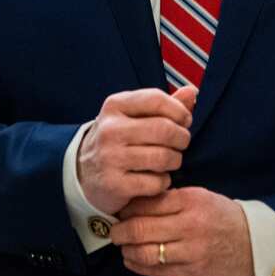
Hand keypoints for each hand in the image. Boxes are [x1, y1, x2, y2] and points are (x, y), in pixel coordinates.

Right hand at [77, 86, 196, 214]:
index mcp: (115, 106)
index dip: (179, 111)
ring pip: (163, 157)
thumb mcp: (132, 116)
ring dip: (175, 161)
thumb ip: (162, 105)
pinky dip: (163, 182)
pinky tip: (157, 179)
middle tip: (181, 144)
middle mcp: (110, 129)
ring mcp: (111, 157)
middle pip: (164, 129)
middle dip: (182, 138)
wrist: (82, 173)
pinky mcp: (115, 184)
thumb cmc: (117, 140)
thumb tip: (192, 91)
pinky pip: (156, 182)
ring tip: (170, 160)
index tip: (185, 121)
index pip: (157, 99)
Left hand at [111, 186, 254, 275]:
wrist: (256, 247)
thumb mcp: (203, 199)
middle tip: (114, 231)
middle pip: (140, 227)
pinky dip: (138, 265)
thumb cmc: (226, 220)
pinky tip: (133, 260)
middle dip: (120, 230)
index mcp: (191, 201)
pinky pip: (156, 271)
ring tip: (124, 247)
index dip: (127, 208)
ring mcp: (191, 251)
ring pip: (145, 252)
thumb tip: (139, 202)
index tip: (120, 210)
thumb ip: (174, 200)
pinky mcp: (192, 274)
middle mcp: (190, 225)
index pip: (147, 202)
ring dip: (127, 250)